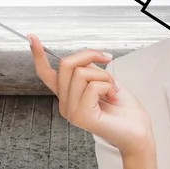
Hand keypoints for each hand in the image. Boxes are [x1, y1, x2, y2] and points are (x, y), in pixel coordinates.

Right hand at [28, 34, 156, 157]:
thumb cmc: (123, 108)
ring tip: (113, 89)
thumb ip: (88, 69)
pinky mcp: (81, 116)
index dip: (38, 54)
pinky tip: (113, 97)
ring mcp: (71, 111)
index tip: (31, 37)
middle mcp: (64, 103)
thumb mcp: (102, 80)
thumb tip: (83, 57)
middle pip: (66, 64)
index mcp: (67, 93)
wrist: (138, 132)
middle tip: (108, 59)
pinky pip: (92, 87)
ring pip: (81, 73)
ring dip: (105, 76)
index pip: (46, 73)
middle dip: (90, 55)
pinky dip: (108, 86)